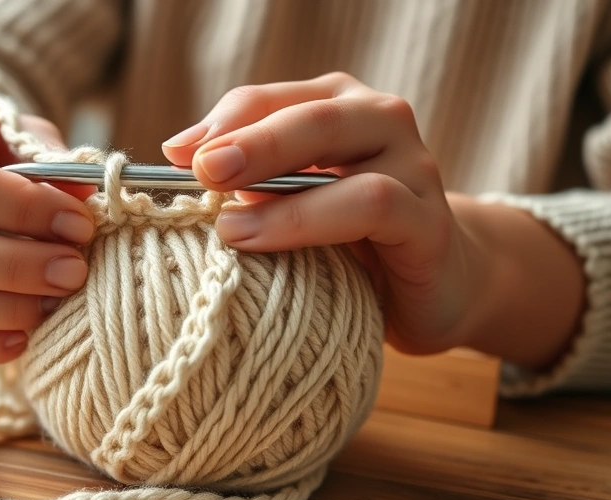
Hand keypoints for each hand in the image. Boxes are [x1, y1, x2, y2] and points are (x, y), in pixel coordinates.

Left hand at [161, 73, 487, 356]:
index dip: (219, 123)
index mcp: (336, 108)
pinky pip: (374, 204)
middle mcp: (378, 122)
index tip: (173, 156)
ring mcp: (412, 166)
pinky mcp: (430, 220)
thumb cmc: (349, 242)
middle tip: (201, 170)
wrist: (437, 286)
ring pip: (342, 152)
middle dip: (247, 139)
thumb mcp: (290, 204)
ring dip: (275, 187)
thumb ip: (247, 180)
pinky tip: (268, 242)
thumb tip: (178, 157)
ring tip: (227, 224)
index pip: (267, 100)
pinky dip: (313, 218)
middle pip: (308, 113)